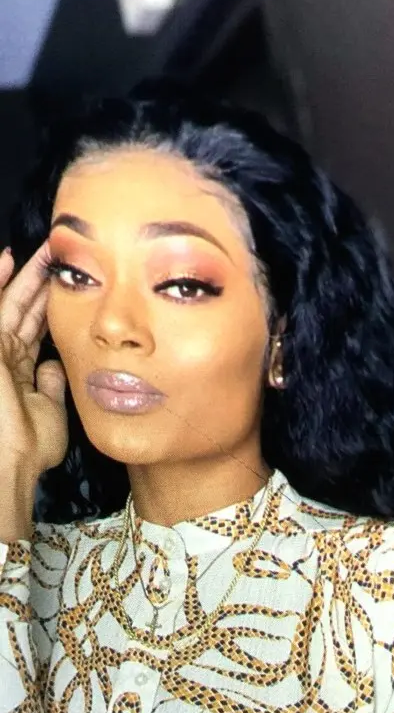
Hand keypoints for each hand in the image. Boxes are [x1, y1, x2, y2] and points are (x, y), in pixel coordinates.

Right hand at [0, 244, 67, 479]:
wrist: (10, 463)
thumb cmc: (29, 447)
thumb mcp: (50, 410)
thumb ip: (52, 385)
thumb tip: (56, 365)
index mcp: (19, 372)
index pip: (34, 328)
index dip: (49, 305)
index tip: (69, 282)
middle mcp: (4, 357)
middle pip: (22, 309)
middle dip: (39, 282)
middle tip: (56, 253)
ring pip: (7, 302)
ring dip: (22, 275)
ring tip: (38, 249)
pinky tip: (5, 258)